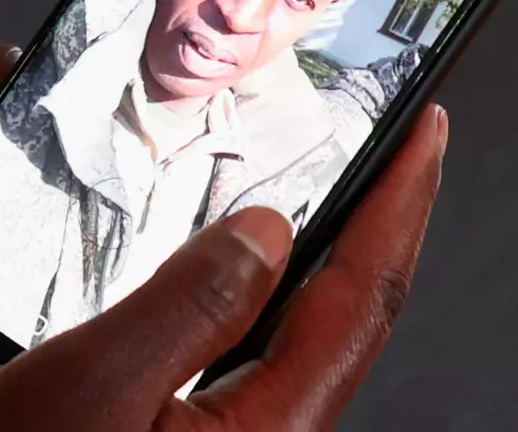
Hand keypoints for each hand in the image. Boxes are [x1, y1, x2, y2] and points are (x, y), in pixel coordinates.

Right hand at [0, 104, 447, 431]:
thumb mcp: (95, 383)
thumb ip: (190, 304)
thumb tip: (265, 231)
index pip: (363, 299)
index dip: (399, 206)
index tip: (423, 134)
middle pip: (343, 314)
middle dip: (366, 220)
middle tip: (376, 144)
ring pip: (290, 332)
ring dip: (308, 251)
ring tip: (309, 180)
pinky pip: (237, 351)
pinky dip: (242, 291)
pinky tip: (211, 260)